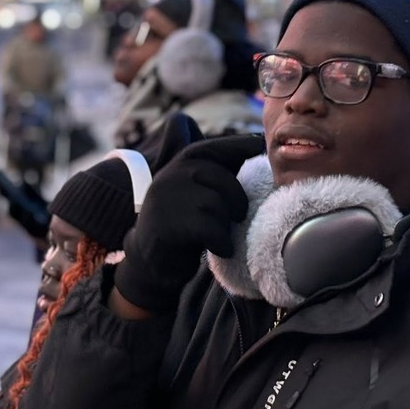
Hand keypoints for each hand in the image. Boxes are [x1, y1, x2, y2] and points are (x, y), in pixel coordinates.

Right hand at [114, 134, 265, 312]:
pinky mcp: (166, 225)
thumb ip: (218, 174)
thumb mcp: (196, 192)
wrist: (149, 263)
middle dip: (236, 198)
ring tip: (221, 237)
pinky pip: (209, 228)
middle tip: (239, 216)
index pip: (215, 148)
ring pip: (215, 204)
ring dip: (225, 225)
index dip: (240, 146)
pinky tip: (221, 249)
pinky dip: (221, 241)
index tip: (260, 146)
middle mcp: (171, 175)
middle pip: (220, 177)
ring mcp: (165, 199)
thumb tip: (259, 147)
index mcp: (181, 164)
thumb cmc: (185, 225)